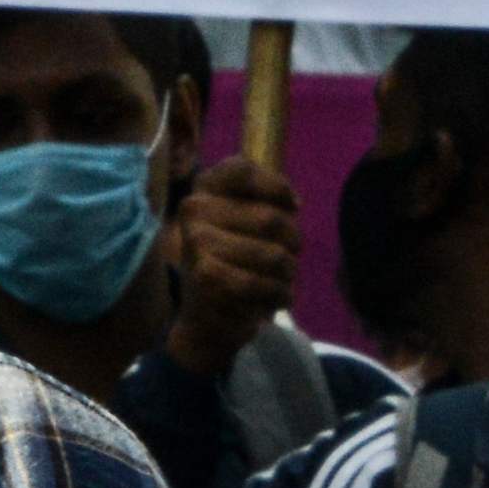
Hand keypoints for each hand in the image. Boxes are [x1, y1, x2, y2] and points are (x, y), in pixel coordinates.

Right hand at [160, 150, 298, 373]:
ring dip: (287, 275)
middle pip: (273, 219)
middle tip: (286, 260)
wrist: (206, 318)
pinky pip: (264, 284)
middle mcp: (194, 208)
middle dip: (293, 244)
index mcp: (203, 189)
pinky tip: (273, 299)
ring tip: (278, 281)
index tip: (292, 208)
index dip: (278, 188)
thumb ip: (268, 201)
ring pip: (274, 256)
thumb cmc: (235, 261)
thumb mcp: (246, 223)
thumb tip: (294, 203)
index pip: (243, 169)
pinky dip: (280, 296)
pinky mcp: (207, 276)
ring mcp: (197, 242)